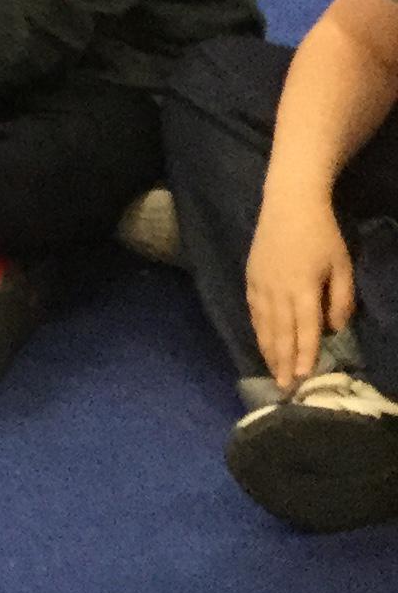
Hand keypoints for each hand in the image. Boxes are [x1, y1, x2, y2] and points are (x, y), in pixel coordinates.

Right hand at [248, 194, 356, 389]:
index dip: (305, 354)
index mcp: (302, 288)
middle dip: (282, 361)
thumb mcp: (342, 265)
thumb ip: (341, 299)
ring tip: (272, 372)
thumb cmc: (322, 234)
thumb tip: (334, 328)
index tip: (304, 376)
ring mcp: (260, 285)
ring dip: (268, 350)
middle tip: (283, 387)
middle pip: (280, 333)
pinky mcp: (251, 278)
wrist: (288, 205)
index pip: (304, 329)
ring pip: (263, 325)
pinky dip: (258, 330)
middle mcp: (277, 291)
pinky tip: (261, 342)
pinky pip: (253, 311)